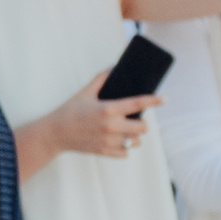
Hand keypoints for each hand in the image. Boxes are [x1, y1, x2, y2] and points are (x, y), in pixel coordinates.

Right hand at [43, 69, 157, 158]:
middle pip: (143, 127)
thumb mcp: (85, 91)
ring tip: (127, 130)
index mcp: (108, 109)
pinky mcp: (104, 152)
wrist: (55, 133)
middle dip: (142, 123)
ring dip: (135, 136)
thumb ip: (102, 78)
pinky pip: (125, 153)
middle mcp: (111, 126)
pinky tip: (118, 140)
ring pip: (136, 141)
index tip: (164, 99)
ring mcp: (109, 141)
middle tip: (136, 119)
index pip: (138, 104)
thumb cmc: (70, 110)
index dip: (154, 101)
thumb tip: (115, 67)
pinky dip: (125, 147)